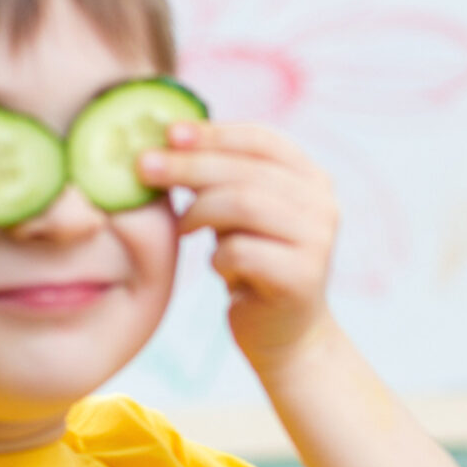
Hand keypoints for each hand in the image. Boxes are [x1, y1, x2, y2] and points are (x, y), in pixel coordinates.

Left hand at [139, 121, 340, 371]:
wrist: (286, 334)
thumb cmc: (255, 263)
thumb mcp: (242, 212)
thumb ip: (223, 177)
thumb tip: (168, 138)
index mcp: (312, 179)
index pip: (262, 139)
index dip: (214, 133)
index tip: (168, 133)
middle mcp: (323, 205)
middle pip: (246, 171)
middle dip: (189, 166)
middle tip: (144, 167)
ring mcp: (317, 241)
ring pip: (244, 204)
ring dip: (199, 212)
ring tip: (182, 227)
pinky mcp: (302, 277)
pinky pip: (241, 251)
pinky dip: (218, 258)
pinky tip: (218, 267)